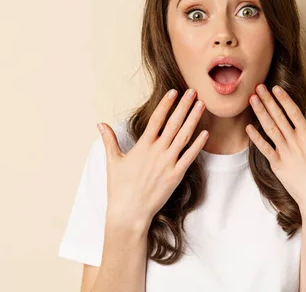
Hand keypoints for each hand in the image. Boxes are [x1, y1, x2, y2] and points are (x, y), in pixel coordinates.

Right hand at [96, 88, 208, 228]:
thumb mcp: (113, 161)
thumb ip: (109, 140)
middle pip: (174, 123)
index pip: (157, 119)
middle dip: (184, 106)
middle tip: (193, 92)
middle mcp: (157, 151)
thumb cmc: (119, 188)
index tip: (174, 92)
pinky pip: (190, 156)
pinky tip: (205, 133)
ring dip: (193, 119)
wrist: (129, 212)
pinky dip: (198, 144)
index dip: (166, 104)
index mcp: (143, 146)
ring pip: (184, 136)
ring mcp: (168, 163)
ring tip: (201, 105)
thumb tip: (100, 124)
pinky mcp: (176, 175)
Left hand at [246, 84, 305, 220]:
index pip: (294, 112)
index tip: (275, 88)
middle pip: (278, 117)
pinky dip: (256, 138)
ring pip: (270, 129)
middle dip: (268, 100)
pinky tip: (248, 127)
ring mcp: (285, 154)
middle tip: (258, 87)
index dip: (284, 99)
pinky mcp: (278, 166)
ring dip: (260, 113)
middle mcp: (295, 143)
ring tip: (252, 100)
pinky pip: (264, 149)